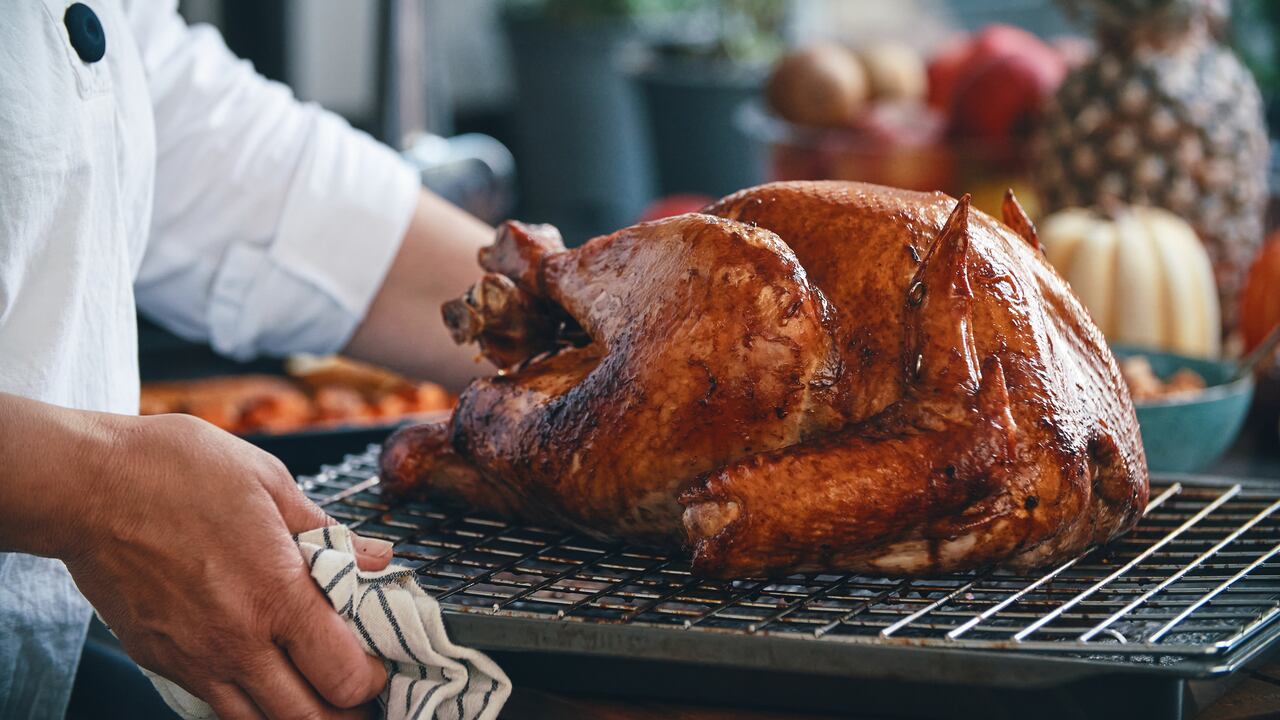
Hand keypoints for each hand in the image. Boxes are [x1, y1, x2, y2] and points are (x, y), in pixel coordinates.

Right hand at [63, 412, 391, 718]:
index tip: (380, 664)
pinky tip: (264, 681)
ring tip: (317, 696)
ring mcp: (195, 659)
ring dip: (297, 717)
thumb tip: (378, 557)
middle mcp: (237, 640)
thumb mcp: (269, 483)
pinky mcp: (161, 661)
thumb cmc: (176, 471)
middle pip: (308, 718)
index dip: (373, 680)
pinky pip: (216, 707)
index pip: (344, 674)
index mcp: (276, 593)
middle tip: (358, 696)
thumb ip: (327, 531)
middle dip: (344, 714)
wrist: (86, 486)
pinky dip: (249, 706)